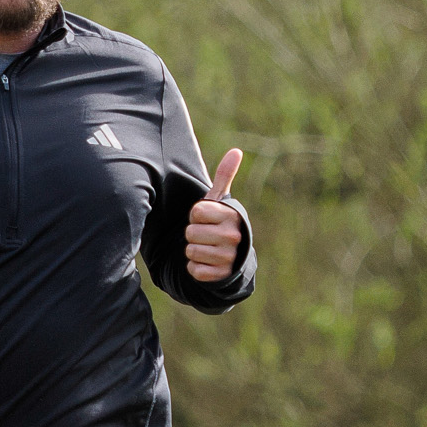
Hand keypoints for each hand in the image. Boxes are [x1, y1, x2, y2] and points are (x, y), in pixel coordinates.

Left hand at [185, 149, 243, 282]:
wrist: (233, 258)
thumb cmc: (220, 223)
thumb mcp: (222, 201)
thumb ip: (225, 176)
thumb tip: (236, 151)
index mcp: (231, 216)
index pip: (196, 211)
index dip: (196, 216)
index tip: (205, 219)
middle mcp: (233, 236)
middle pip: (191, 232)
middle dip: (193, 235)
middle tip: (205, 235)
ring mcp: (227, 257)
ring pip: (190, 251)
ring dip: (193, 251)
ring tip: (206, 248)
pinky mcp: (219, 275)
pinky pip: (194, 269)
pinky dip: (196, 268)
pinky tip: (207, 263)